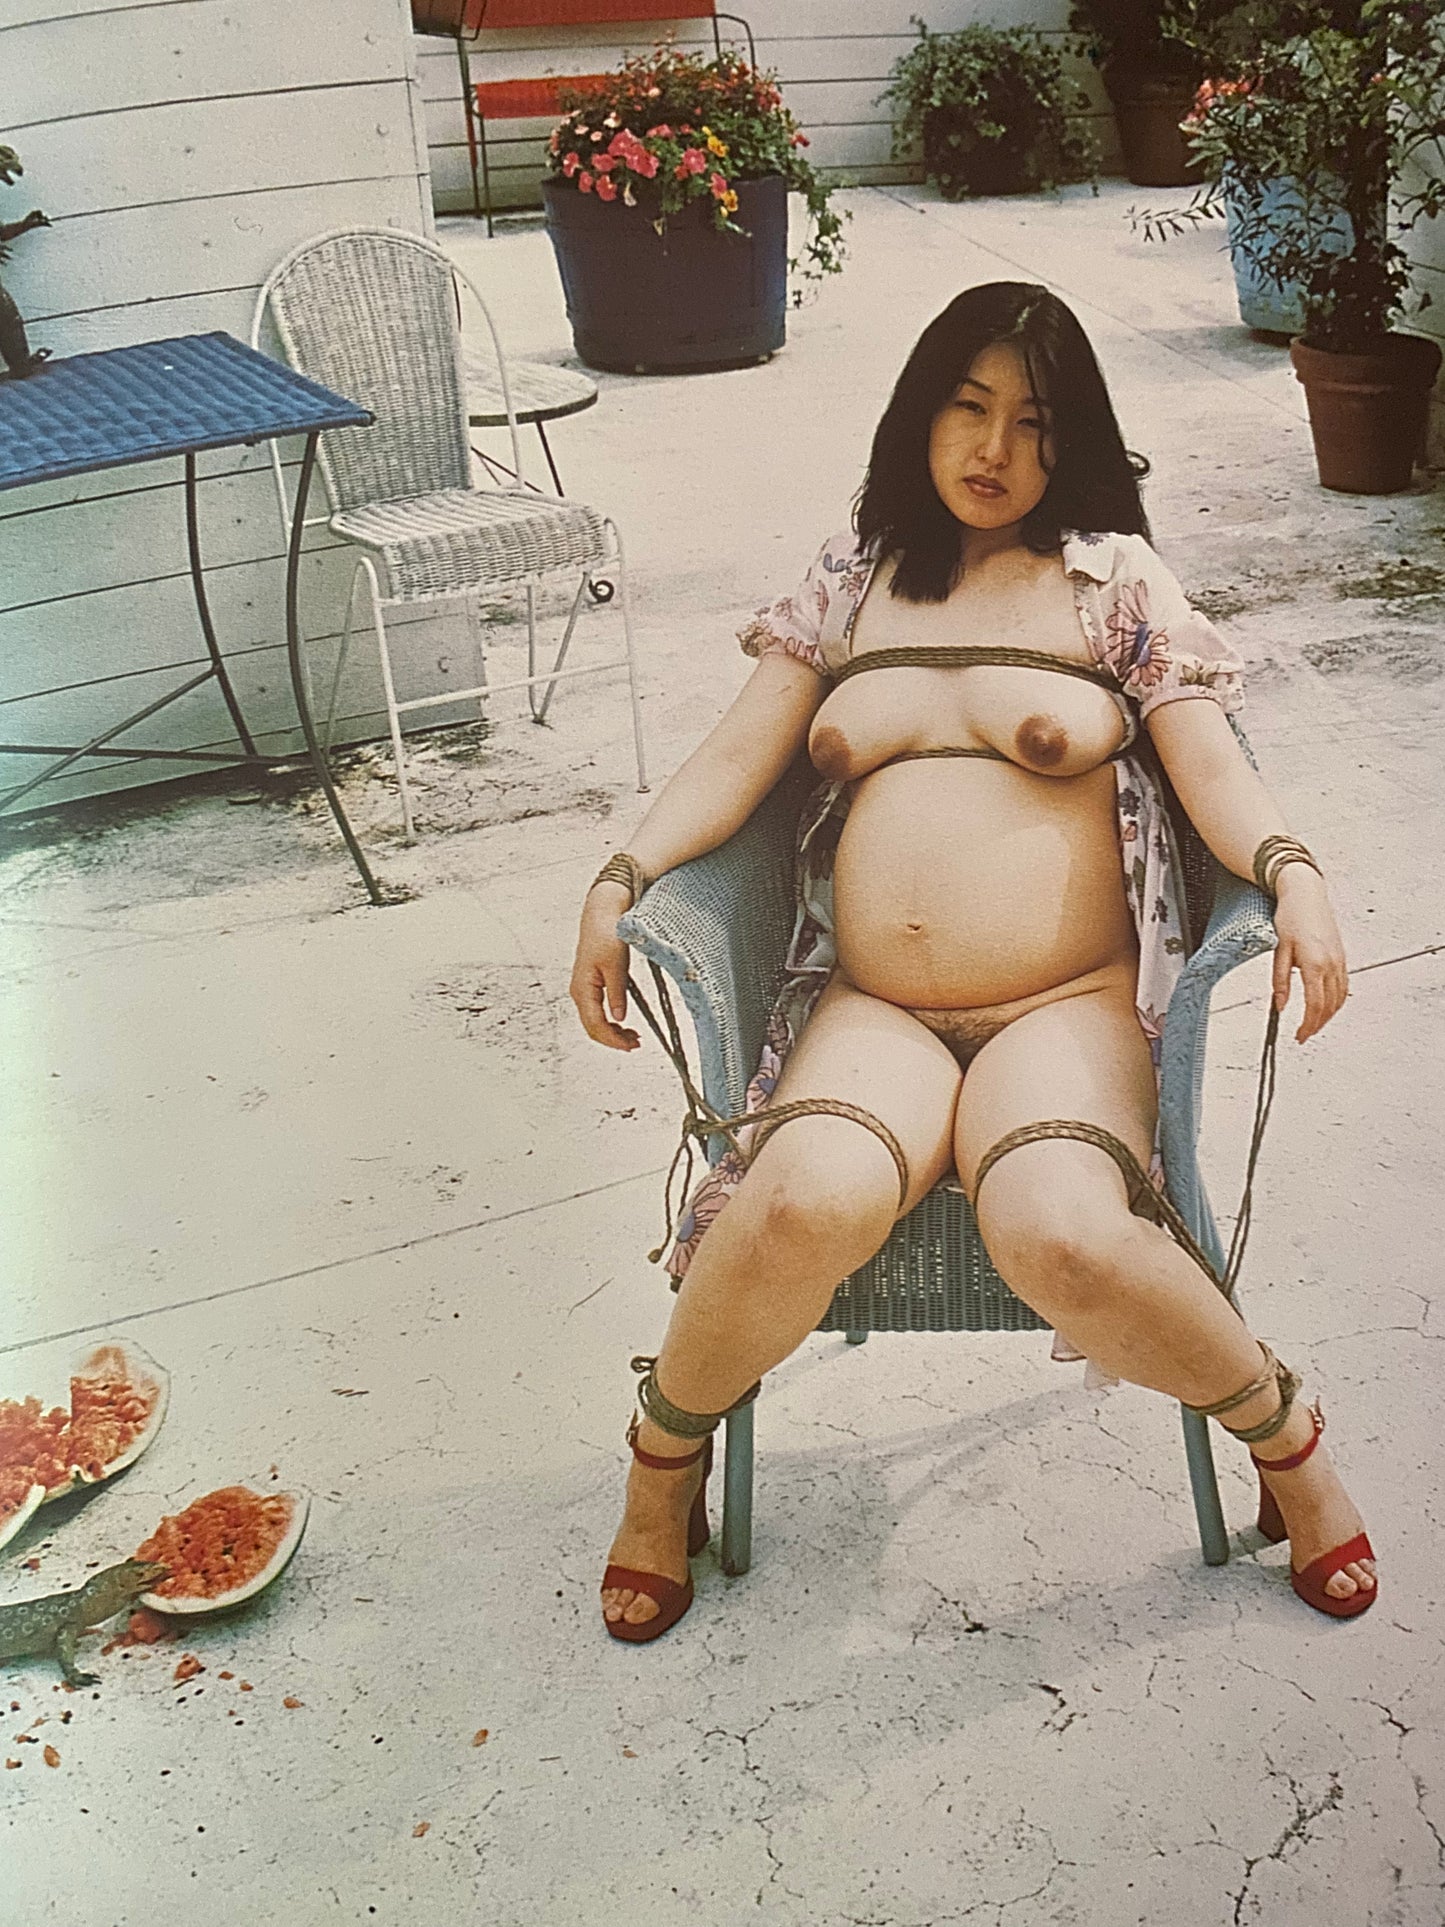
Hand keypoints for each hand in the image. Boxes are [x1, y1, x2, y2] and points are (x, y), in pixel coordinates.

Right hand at [569, 882, 639, 1050]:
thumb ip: (617, 992)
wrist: (600, 915)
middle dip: (613, 1040)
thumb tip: (619, 1017)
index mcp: (583, 988)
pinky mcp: (590, 987)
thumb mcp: (616, 964)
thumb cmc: (606, 934)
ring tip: (633, 1038)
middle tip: (635, 1045)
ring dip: (613, 1033)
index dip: (612, 1039)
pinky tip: (623, 1024)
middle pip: (593, 1027)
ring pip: (594, 1022)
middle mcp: (579, 992)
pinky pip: (597, 1012)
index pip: (595, 1024)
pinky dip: (610, 1022)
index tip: (630, 1046)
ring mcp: (584, 990)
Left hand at [1271, 865, 1347, 1042]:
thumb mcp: (1279, 950)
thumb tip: (1280, 1006)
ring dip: (1328, 1015)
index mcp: (1314, 964)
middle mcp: (1331, 964)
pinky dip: (1336, 1001)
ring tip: (1313, 1025)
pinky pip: (1343, 986)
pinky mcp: (1342, 956)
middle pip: (1329, 1006)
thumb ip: (1280, 980)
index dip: (1308, 1025)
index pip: (1315, 1005)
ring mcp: (1339, 960)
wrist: (1306, 894)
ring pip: (1340, 998)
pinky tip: (1326, 1006)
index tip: (1299, 1036)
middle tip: (1304, 1035)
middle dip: (1318, 1024)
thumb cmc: (1290, 917)